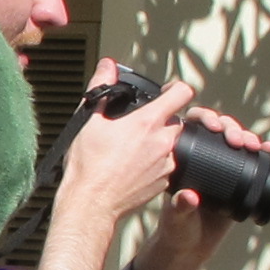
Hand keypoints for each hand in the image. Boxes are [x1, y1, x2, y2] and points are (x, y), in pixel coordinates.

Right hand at [51, 62, 192, 235]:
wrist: (90, 203)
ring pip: (172, 144)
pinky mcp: (165, 182)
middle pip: (176, 120)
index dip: (175, 88)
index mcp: (148, 123)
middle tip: (141, 125)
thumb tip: (106, 66)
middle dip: (162, 119)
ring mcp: (167, 164)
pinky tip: (135, 166)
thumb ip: (100, 88)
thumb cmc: (88, 167)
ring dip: (159, 142)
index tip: (167, 91)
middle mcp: (163, 142)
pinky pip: (168, 165)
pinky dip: (156, 162)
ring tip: (134, 149)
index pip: (182, 93)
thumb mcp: (89, 121)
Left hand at [127, 103, 269, 269]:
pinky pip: (250, 160)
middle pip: (217, 129)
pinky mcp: (236, 180)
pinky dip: (261, 153)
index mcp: (180, 159)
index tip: (215, 127)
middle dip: (231, 127)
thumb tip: (189, 196)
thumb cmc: (176, 231)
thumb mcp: (176, 218)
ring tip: (255, 144)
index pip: (190, 127)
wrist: (191, 248)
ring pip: (235, 140)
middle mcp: (201, 158)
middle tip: (238, 139)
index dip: (204, 119)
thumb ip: (180, 208)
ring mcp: (220, 168)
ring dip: (247, 136)